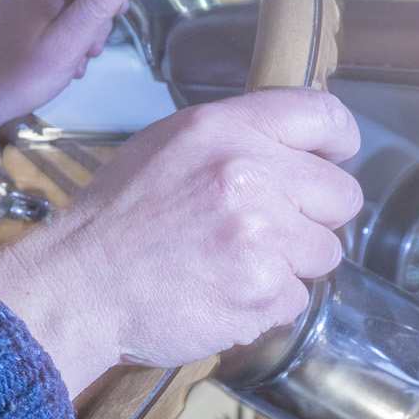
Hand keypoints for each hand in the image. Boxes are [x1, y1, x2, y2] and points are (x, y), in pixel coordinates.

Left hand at [0, 0, 138, 155]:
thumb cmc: (23, 75)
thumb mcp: (67, 42)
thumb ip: (96, 5)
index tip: (113, 10)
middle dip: (92, 14)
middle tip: (92, 49)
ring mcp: (13, 9)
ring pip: (61, 7)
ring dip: (78, 33)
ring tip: (77, 64)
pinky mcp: (8, 27)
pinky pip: (44, 23)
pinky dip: (59, 41)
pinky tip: (62, 67)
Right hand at [0, 89, 362, 397]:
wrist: (77, 285)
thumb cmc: (116, 217)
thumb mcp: (165, 145)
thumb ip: (232, 140)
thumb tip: (291, 149)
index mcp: (224, 130)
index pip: (325, 116)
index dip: (337, 143)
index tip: (330, 160)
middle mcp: (251, 175)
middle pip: (342, 195)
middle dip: (312, 215)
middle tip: (267, 227)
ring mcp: (262, 236)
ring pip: (325, 252)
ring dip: (291, 263)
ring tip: (234, 263)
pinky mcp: (262, 292)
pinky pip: (297, 298)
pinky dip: (266, 302)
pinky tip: (223, 292)